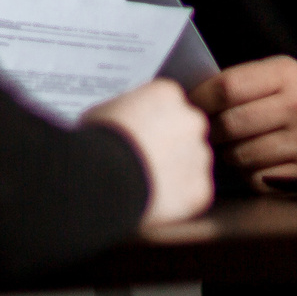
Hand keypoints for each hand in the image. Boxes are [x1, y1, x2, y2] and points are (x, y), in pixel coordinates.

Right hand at [84, 79, 213, 226]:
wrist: (102, 178)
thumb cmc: (96, 143)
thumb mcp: (105, 111)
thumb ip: (127, 112)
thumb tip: (124, 121)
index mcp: (167, 94)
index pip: (168, 105)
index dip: (153, 123)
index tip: (141, 136)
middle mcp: (191, 120)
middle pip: (186, 132)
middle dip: (171, 146)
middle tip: (146, 162)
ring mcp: (199, 154)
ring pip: (193, 164)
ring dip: (177, 173)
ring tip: (146, 184)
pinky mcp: (200, 188)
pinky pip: (193, 194)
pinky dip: (178, 201)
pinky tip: (154, 201)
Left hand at [189, 56, 296, 187]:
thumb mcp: (289, 80)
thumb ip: (249, 84)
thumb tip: (199, 100)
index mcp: (289, 75)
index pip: (228, 86)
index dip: (200, 99)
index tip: (191, 106)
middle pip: (230, 123)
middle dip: (212, 132)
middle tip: (208, 135)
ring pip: (240, 154)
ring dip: (229, 156)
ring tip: (233, 150)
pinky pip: (257, 178)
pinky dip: (249, 175)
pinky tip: (258, 165)